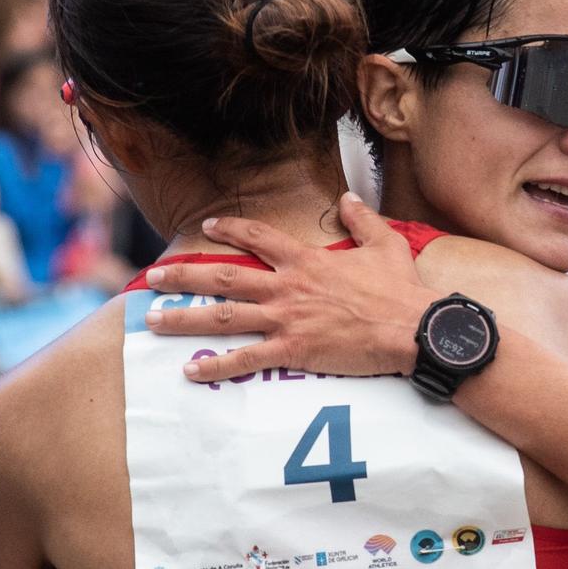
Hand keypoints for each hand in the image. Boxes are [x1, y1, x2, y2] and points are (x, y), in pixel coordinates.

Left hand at [145, 193, 439, 381]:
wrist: (413, 328)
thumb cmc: (401, 290)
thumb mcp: (385, 244)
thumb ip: (362, 219)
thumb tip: (348, 198)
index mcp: (306, 260)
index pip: (258, 237)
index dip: (231, 229)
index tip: (208, 226)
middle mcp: (287, 287)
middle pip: (224, 278)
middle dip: (185, 276)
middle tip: (154, 277)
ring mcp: (286, 320)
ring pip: (224, 317)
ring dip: (185, 319)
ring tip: (153, 320)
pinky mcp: (294, 351)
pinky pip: (246, 360)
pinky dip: (217, 366)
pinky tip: (191, 370)